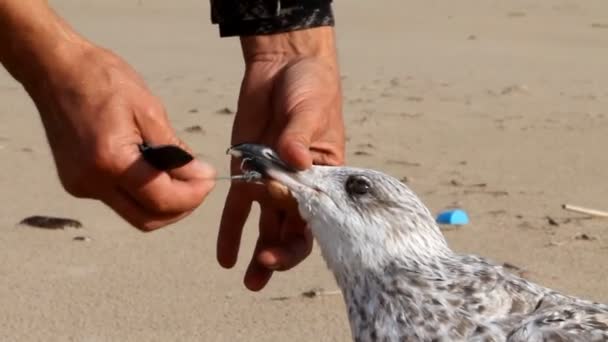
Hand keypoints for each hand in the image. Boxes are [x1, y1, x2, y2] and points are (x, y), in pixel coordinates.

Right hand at [24, 45, 215, 230]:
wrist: (55, 69)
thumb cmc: (102, 80)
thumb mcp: (149, 108)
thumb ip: (174, 149)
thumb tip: (199, 176)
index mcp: (110, 161)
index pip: (161, 200)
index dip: (192, 195)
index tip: (210, 178)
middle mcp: (91, 182)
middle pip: (147, 220)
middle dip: (180, 207)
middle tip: (200, 183)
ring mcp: (81, 186)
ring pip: (133, 214)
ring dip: (162, 203)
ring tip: (182, 175)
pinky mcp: (77, 183)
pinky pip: (119, 200)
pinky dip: (143, 193)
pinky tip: (154, 169)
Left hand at [216, 27, 344, 290]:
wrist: (283, 66)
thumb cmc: (309, 87)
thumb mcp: (310, 107)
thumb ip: (300, 134)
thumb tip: (296, 160)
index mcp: (324, 176)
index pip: (318, 215)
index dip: (304, 232)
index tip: (286, 237)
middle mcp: (298, 186)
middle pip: (293, 229)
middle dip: (280, 252)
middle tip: (264, 266)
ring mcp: (270, 183)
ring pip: (267, 228)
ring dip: (259, 255)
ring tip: (249, 281)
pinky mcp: (245, 174)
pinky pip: (237, 210)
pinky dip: (231, 233)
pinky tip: (225, 258)